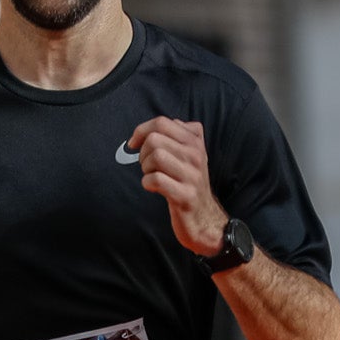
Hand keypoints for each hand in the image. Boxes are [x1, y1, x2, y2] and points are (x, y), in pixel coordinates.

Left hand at [130, 117, 224, 256]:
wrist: (205, 217)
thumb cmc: (190, 183)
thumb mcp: (190, 154)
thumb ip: (178, 135)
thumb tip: (152, 129)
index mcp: (195, 141)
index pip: (162, 122)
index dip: (142, 131)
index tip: (134, 144)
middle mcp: (196, 155)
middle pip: (155, 139)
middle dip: (143, 153)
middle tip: (147, 166)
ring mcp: (192, 175)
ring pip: (156, 157)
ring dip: (146, 168)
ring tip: (152, 176)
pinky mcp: (186, 195)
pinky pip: (156, 180)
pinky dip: (147, 183)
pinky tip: (153, 187)